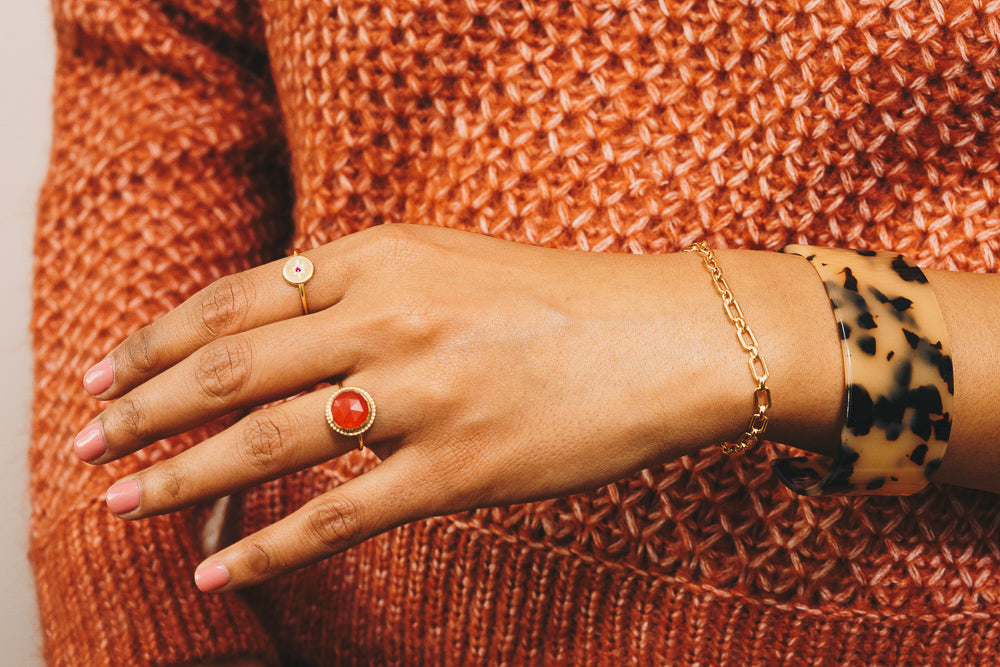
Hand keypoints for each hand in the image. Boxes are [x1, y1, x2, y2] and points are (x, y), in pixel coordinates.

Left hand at [76, 224, 764, 589]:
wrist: (664, 335)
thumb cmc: (557, 298)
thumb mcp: (447, 259)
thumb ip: (362, 284)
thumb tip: (280, 332)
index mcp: (381, 257)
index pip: (236, 299)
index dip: (158, 339)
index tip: (108, 371)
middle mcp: (389, 318)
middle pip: (230, 370)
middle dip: (140, 409)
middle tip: (84, 438)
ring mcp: (421, 396)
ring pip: (265, 443)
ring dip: (178, 477)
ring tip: (121, 501)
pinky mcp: (459, 469)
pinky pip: (337, 517)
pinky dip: (265, 546)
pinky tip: (217, 570)